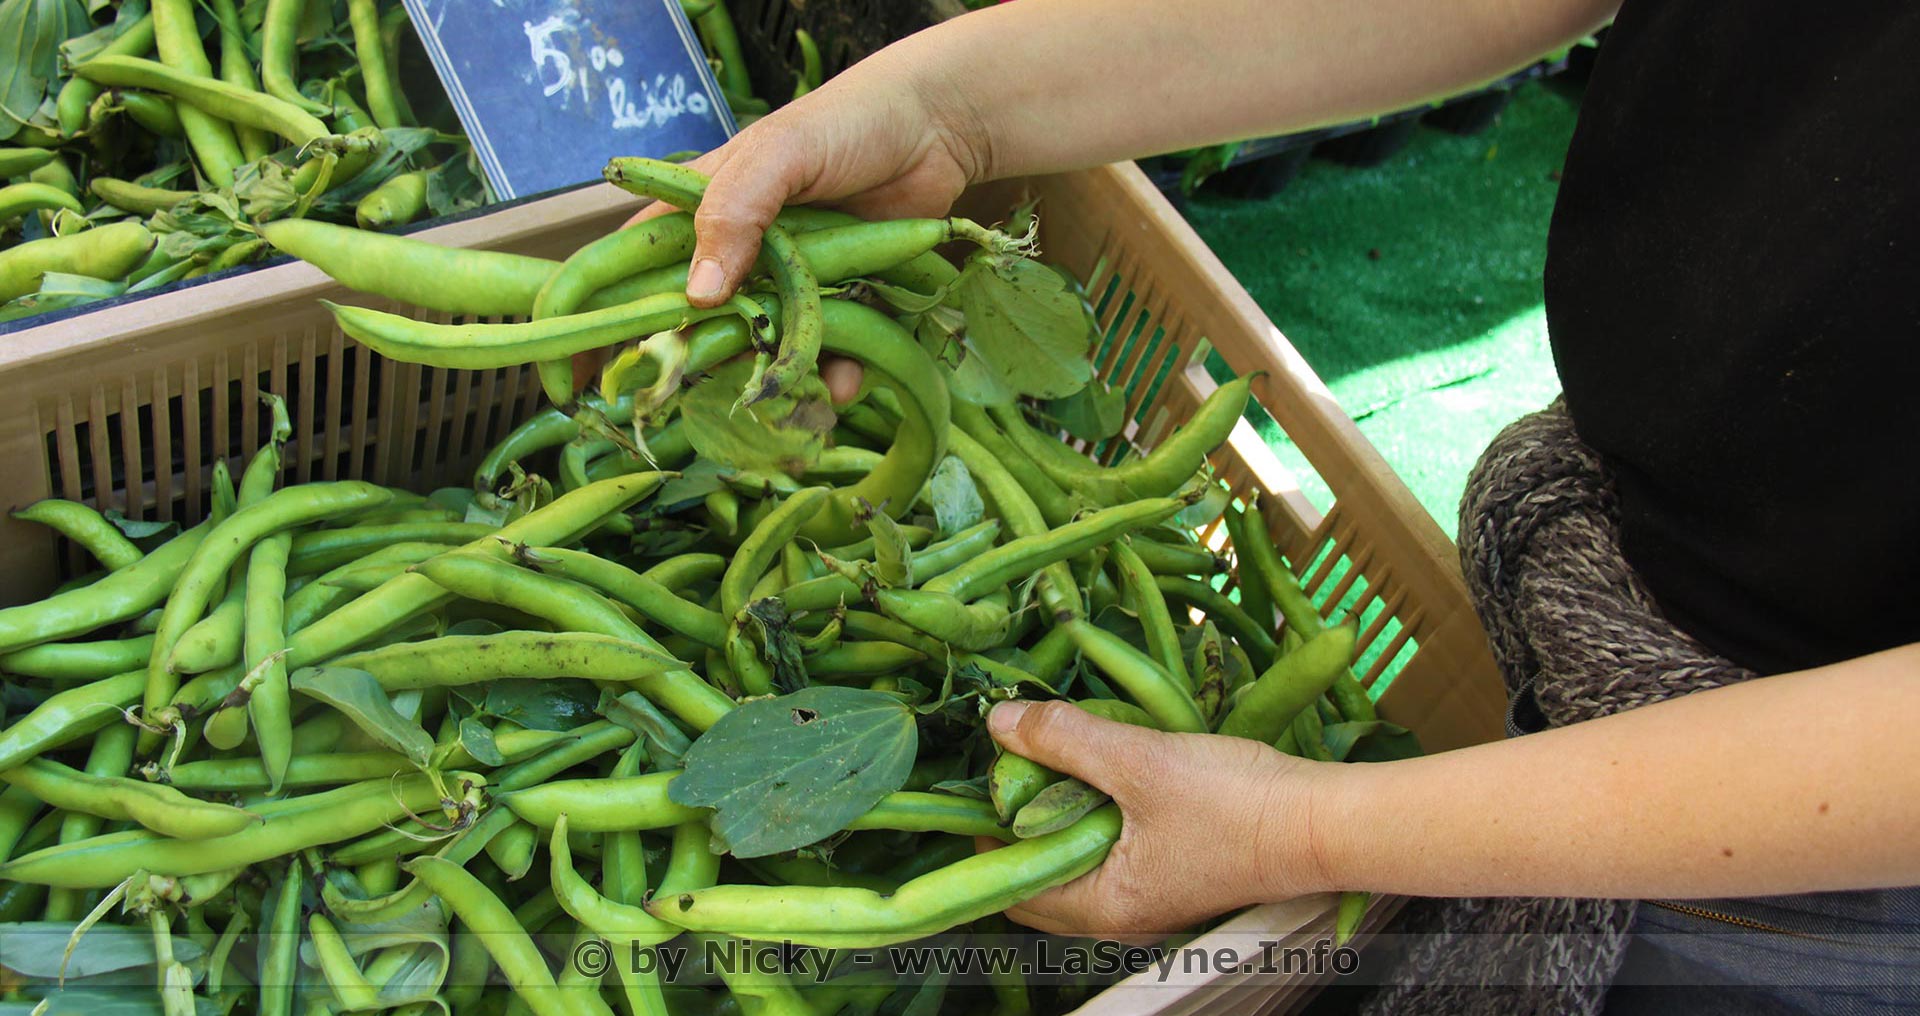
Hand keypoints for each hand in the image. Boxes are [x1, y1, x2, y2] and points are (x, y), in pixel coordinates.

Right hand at [579, 56, 988, 398]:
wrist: (939, 129)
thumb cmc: (846, 123)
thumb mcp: (778, 155)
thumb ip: (733, 213)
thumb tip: (697, 295)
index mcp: (694, 212)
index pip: (625, 271)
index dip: (598, 322)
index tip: (580, 378)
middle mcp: (732, 256)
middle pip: (689, 330)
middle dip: (692, 371)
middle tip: (697, 404)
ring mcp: (783, 285)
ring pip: (756, 353)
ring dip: (769, 381)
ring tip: (790, 396)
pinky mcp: (834, 305)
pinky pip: (820, 357)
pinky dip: (829, 376)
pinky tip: (844, 381)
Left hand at [980, 699, 1337, 939]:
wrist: (1324, 821)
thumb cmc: (1233, 801)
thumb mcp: (1139, 760)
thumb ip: (1064, 740)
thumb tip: (998, 721)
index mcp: (1101, 905)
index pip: (1010, 882)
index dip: (989, 829)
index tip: (990, 773)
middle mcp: (1119, 916)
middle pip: (1040, 879)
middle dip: (1021, 825)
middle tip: (1020, 765)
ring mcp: (1149, 898)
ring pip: (1077, 863)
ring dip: (1061, 817)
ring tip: (1060, 761)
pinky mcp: (1174, 874)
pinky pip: (1110, 854)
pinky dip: (1096, 819)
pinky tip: (1106, 773)